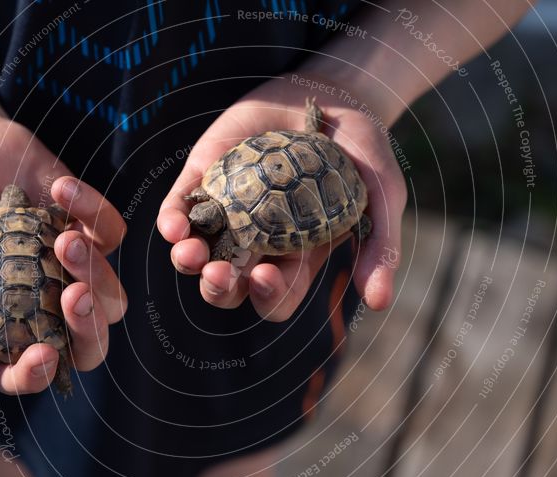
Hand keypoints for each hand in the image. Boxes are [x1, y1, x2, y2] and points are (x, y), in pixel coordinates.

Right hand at [0, 113, 126, 394]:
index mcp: (4, 329)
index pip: (27, 373)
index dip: (36, 374)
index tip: (42, 354)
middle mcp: (46, 309)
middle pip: (88, 348)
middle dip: (89, 332)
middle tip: (73, 297)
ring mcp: (74, 273)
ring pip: (113, 299)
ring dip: (94, 273)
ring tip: (62, 239)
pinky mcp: (95, 232)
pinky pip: (112, 235)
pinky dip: (93, 212)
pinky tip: (58, 190)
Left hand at [157, 73, 405, 320]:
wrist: (335, 94)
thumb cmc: (362, 151)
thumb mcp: (383, 195)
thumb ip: (381, 246)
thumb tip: (379, 302)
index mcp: (298, 255)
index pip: (276, 295)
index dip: (268, 296)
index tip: (267, 275)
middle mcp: (258, 241)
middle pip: (230, 285)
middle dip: (220, 287)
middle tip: (219, 274)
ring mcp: (228, 211)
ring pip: (198, 254)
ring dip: (188, 262)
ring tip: (189, 253)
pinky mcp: (208, 179)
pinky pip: (180, 209)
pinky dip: (172, 222)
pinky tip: (174, 227)